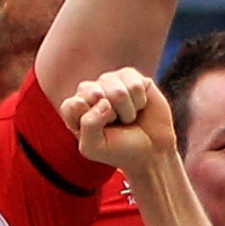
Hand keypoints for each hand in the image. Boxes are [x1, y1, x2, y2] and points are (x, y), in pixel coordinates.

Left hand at [63, 68, 178, 179]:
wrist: (153, 149)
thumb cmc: (119, 148)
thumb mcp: (94, 148)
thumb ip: (88, 124)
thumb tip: (103, 98)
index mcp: (75, 109)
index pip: (71, 106)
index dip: (88, 120)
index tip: (100, 133)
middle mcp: (90, 92)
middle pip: (92, 93)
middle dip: (108, 116)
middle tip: (115, 124)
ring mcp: (110, 81)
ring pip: (117, 92)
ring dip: (126, 112)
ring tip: (128, 118)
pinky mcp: (131, 76)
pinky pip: (135, 85)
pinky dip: (140, 102)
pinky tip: (139, 107)